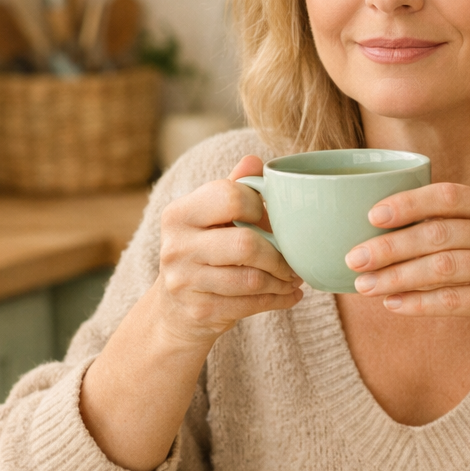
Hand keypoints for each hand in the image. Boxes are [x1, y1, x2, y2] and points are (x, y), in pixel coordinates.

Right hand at [152, 155, 302, 346]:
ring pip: (252, 279)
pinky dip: (278, 300)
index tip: (272, 220)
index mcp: (179, 213)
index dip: (260, 207)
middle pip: (246, 244)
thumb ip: (233, 188)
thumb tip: (255, 160)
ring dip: (283, 280)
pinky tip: (289, 295)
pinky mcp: (200, 311)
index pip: (231, 196)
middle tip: (294, 260)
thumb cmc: (203, 253)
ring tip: (294, 277)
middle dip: (279, 254)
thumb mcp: (210, 218)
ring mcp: (185, 281)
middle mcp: (176, 246)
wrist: (175, 310)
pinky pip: (251, 304)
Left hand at [344, 183, 469, 352]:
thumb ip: (454, 226)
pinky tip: (393, 305)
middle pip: (437, 234)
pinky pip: (453, 300)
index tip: (371, 215)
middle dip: (390, 246)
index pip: (447, 196)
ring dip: (397, 277)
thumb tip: (384, 228)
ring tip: (364, 285)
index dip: (408, 203)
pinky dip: (418, 303)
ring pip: (441, 268)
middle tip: (354, 257)